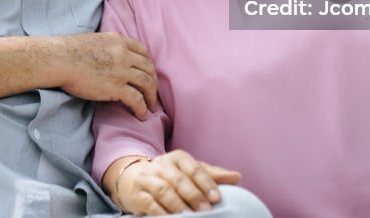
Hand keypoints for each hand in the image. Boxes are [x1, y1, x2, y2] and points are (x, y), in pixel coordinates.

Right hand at [55, 32, 157, 119]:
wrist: (59, 59)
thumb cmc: (69, 51)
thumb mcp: (96, 40)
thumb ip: (109, 47)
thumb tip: (110, 57)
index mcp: (119, 41)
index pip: (143, 52)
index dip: (149, 65)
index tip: (149, 75)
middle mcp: (124, 54)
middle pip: (148, 68)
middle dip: (153, 82)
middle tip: (153, 94)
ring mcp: (121, 70)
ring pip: (146, 84)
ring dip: (151, 97)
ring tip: (152, 108)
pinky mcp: (115, 87)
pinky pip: (136, 99)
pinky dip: (142, 108)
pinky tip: (141, 115)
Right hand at [116, 150, 241, 214]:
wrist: (132, 177)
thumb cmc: (168, 176)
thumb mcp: (189, 171)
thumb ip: (211, 175)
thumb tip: (237, 176)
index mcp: (178, 158)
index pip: (194, 168)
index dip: (206, 183)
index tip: (217, 198)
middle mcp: (162, 165)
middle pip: (179, 180)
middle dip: (194, 196)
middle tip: (206, 211)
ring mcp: (148, 178)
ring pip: (164, 190)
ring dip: (178, 205)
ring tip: (189, 216)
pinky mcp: (137, 193)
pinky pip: (149, 203)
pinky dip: (160, 212)